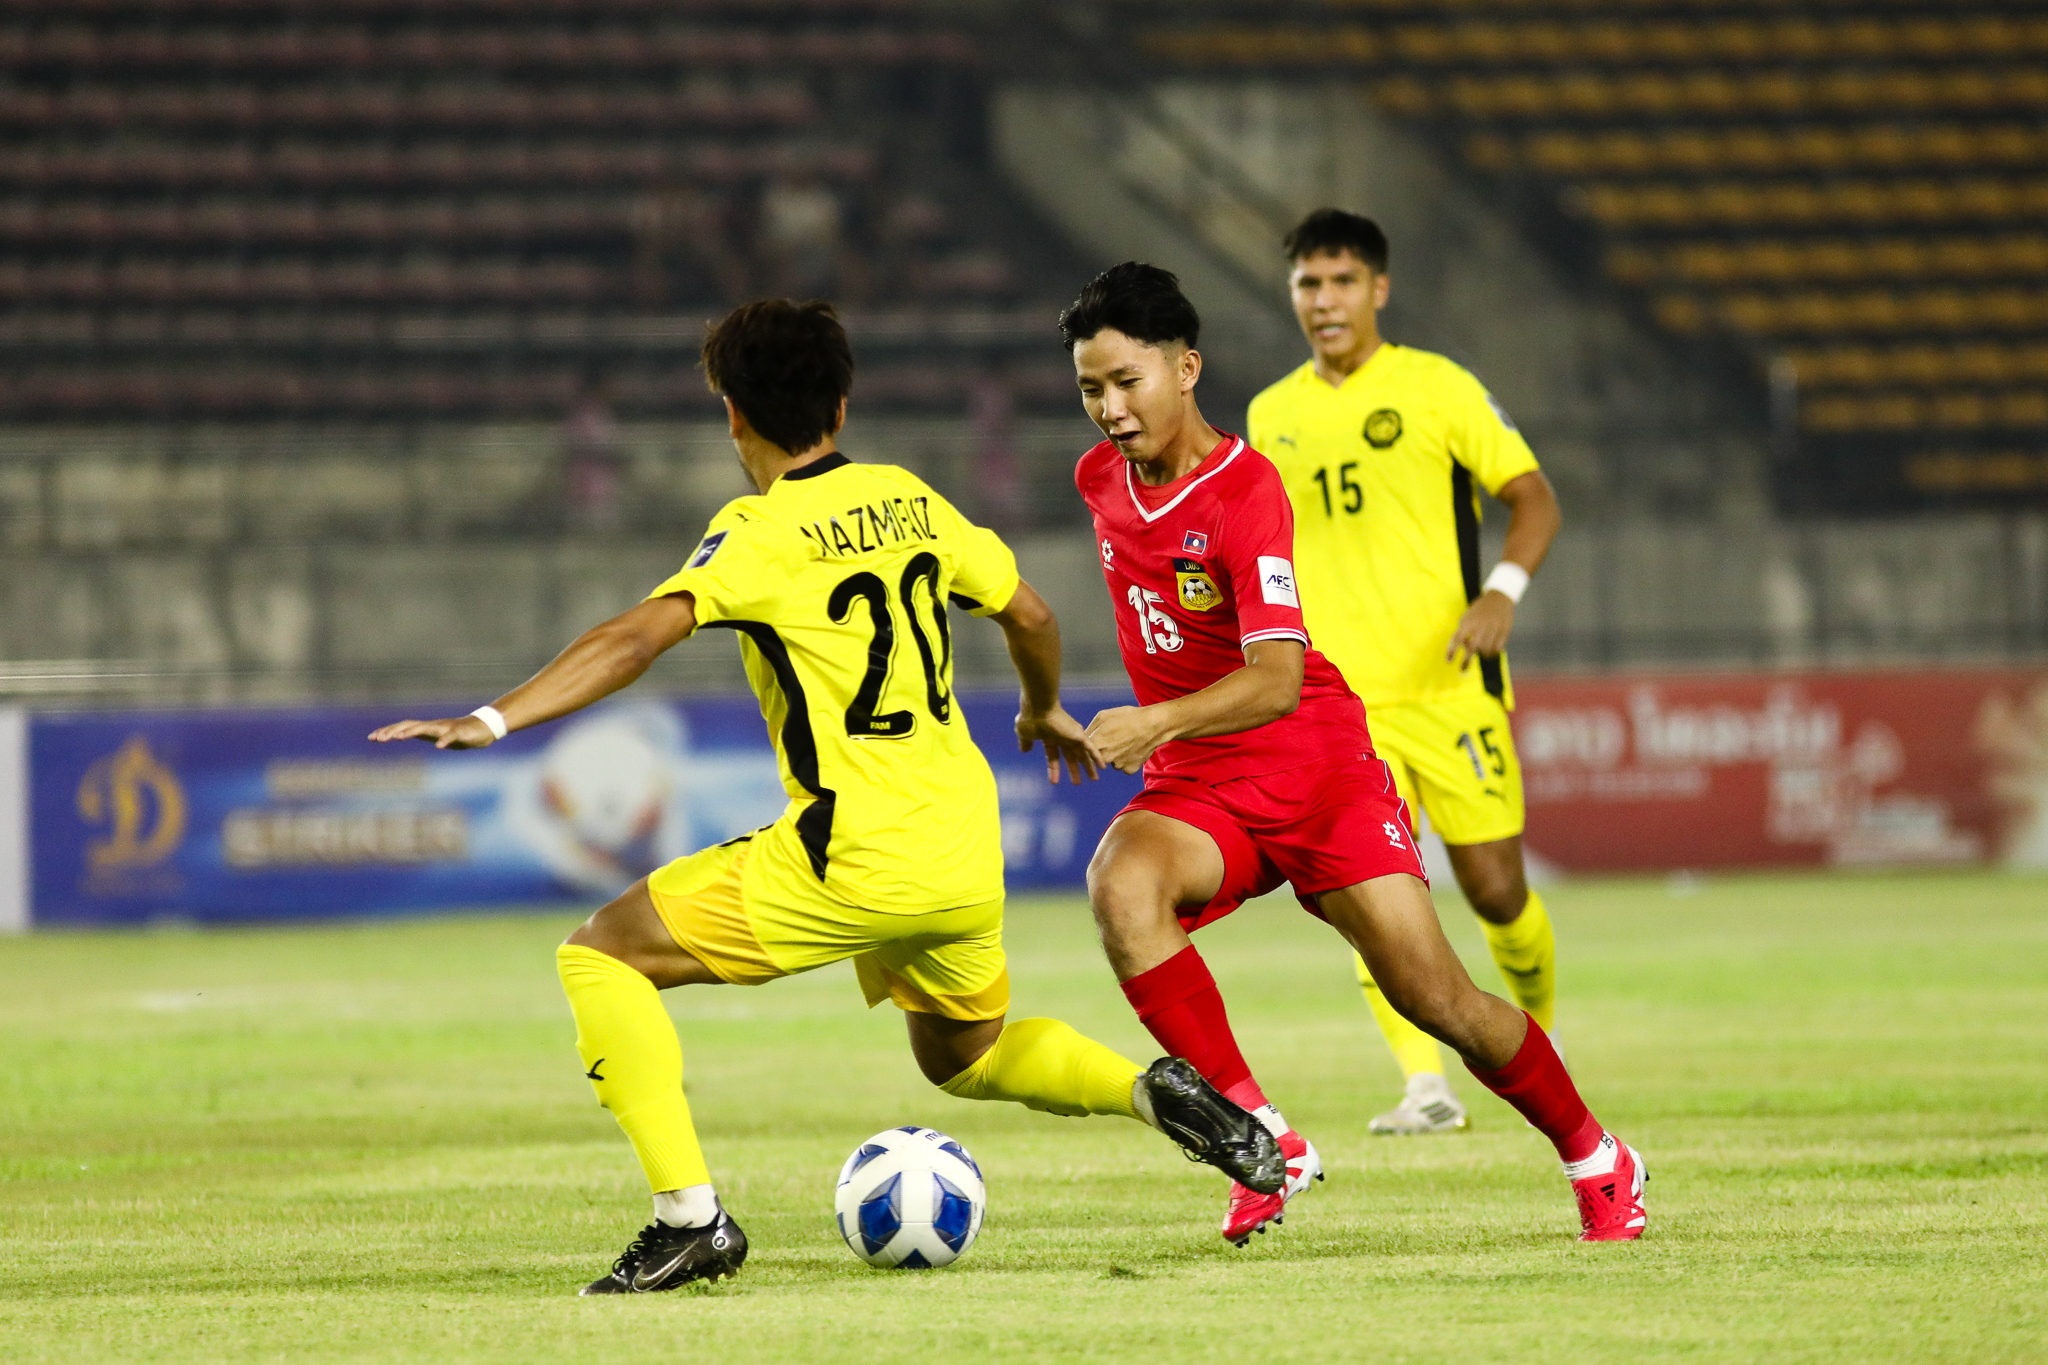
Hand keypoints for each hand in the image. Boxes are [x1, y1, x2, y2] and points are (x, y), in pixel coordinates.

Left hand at [368, 715, 498, 748]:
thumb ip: (420, 735)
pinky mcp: (459, 732)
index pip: (403, 727)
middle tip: (379, 738)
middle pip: (409, 725)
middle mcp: (433, 725)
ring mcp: (445, 728)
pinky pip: (451, 736)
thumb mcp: (435, 736)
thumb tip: (402, 735)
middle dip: (393, 731)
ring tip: (398, 737)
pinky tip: (438, 746)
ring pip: (425, 728)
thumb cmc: (458, 734)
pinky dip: (444, 740)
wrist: (483, 728)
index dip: (388, 731)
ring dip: (411, 732)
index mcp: (426, 728)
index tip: (372, 737)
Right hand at [1016, 706, 1103, 784]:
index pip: (1053, 757)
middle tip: (1077, 782)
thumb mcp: (1024, 734)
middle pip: (1071, 757)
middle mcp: (1061, 737)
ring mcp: (1071, 735)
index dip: (1054, 769)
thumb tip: (1024, 750)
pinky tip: (1102, 766)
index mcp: (1048, 738)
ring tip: (1094, 779)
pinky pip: (1090, 747)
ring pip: (1082, 754)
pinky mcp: (1078, 734)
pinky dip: (1097, 756)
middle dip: (1074, 770)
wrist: (1038, 707)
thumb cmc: (1030, 720)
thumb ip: (1026, 742)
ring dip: (1088, 767)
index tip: (1055, 782)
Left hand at [1084, 705, 1170, 774]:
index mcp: (1097, 743)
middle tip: (1113, 740)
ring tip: (1125, 742)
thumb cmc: (1128, 717)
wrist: (1153, 726)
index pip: (1085, 751)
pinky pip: (1124, 766)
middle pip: (1098, 758)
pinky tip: (1133, 749)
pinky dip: (1127, 760)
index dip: (1089, 747)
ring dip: (1115, 755)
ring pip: (1112, 762)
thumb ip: (1091, 729)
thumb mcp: (1105, 716)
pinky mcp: (1129, 770)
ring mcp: (1118, 765)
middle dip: (1102, 751)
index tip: (1095, 741)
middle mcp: (1105, 757)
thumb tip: (1084, 737)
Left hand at [1447, 591, 1515, 670]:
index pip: (1457, 639)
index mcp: (1468, 621)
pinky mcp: (1505, 630)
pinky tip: (1491, 651)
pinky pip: (1498, 647)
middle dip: (1466, 661)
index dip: (1451, 651)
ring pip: (1486, 649)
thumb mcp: (1468, 616)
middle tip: (1462, 670)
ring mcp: (1494, 628)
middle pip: (1472, 647)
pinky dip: (1493, 652)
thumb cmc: (1480, 609)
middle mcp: (1480, 625)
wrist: (1499, 597)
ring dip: (1481, 655)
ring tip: (1481, 654)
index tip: (1448, 661)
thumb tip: (1462, 647)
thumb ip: (1463, 630)